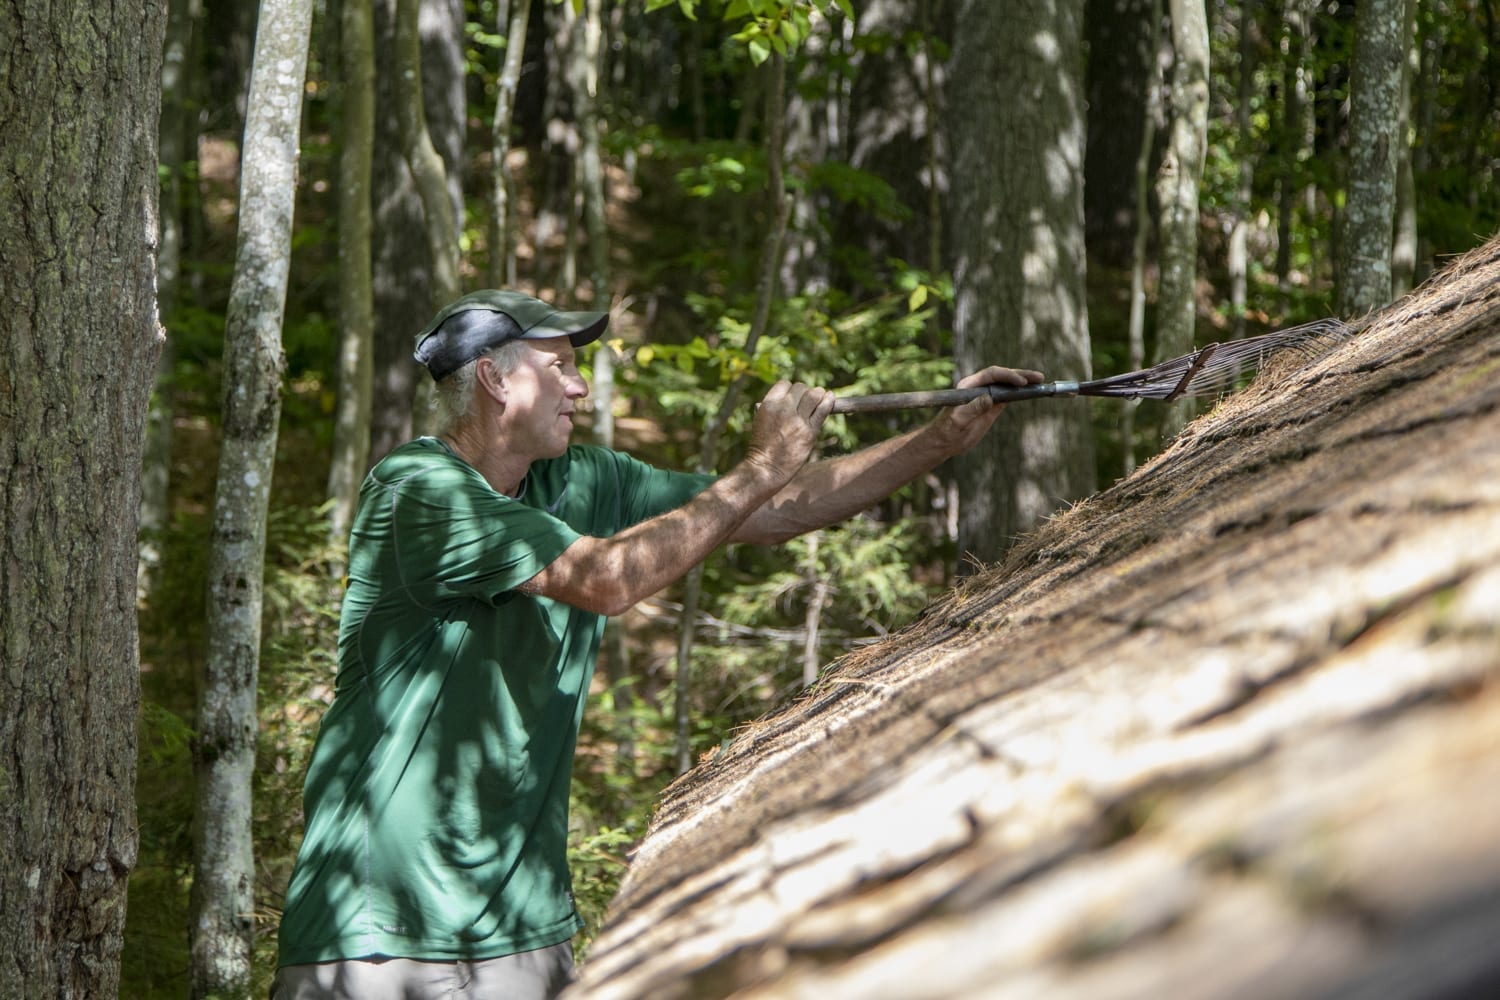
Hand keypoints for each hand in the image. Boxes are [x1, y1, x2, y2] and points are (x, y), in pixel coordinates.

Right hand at [745, 380, 833, 484]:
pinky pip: (823, 410)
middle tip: (807, 402)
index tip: (794, 398)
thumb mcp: (761, 421)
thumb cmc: (763, 447)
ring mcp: (798, 420)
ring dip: (818, 394)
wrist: (766, 468)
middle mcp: (784, 409)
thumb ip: (775, 408)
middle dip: (805, 393)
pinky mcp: (810, 431)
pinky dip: (829, 401)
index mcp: (769, 405)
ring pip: (814, 395)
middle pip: (801, 388)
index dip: (790, 390)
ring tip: (820, 398)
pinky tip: (831, 398)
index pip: (785, 384)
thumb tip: (794, 399)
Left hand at [928, 365, 1044, 453]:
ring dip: (1024, 382)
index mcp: (969, 385)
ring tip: (1040, 381)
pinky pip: (1009, 396)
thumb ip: (972, 408)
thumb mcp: (958, 420)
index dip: (1007, 376)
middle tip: (1038, 377)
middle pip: (1002, 376)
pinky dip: (1021, 393)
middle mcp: (979, 387)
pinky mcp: (993, 406)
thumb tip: (989, 398)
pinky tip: (1032, 391)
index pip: (991, 374)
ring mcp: (987, 396)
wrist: (945, 441)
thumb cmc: (946, 430)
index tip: (1020, 382)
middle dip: (1021, 375)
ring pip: (1008, 385)